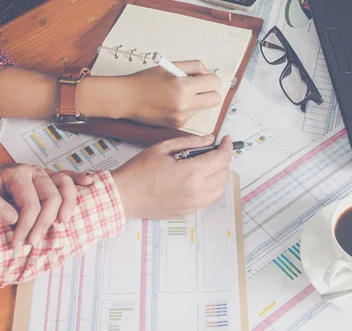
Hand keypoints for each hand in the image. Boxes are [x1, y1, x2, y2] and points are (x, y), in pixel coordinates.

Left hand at [0, 165, 93, 249]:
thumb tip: (13, 218)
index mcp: (16, 174)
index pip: (30, 203)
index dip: (26, 226)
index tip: (18, 245)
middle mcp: (33, 171)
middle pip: (51, 197)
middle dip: (45, 223)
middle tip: (33, 243)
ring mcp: (42, 174)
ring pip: (64, 186)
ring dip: (67, 205)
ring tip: (62, 223)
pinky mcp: (47, 178)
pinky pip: (67, 176)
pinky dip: (79, 178)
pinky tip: (88, 183)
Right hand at [83, 60, 220, 127]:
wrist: (127, 98)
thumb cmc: (146, 80)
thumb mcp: (170, 66)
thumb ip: (193, 67)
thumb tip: (207, 73)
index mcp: (183, 86)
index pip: (214, 82)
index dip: (210, 78)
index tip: (203, 77)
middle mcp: (185, 104)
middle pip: (215, 100)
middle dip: (210, 92)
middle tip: (199, 87)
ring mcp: (182, 117)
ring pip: (203, 108)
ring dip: (197, 100)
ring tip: (178, 94)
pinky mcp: (177, 124)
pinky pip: (192, 115)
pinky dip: (187, 109)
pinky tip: (172, 104)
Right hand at [112, 134, 231, 218]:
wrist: (124, 196)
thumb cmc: (139, 170)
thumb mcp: (163, 148)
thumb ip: (190, 142)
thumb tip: (210, 139)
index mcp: (191, 173)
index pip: (222, 158)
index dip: (227, 147)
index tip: (226, 140)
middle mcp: (196, 191)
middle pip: (224, 173)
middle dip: (223, 159)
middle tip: (214, 150)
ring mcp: (193, 204)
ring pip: (220, 188)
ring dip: (218, 175)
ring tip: (207, 165)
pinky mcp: (188, 212)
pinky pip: (209, 199)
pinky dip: (211, 187)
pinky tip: (199, 179)